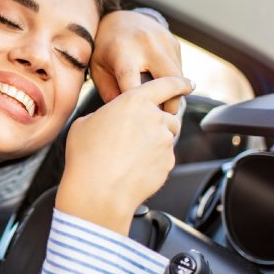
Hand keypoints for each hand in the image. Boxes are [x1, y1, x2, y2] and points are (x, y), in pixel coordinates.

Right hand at [56, 76, 194, 234]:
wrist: (98, 191)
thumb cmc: (87, 156)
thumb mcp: (84, 123)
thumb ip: (105, 115)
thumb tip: (109, 120)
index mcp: (135, 101)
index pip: (167, 84)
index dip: (180, 82)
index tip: (189, 83)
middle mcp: (155, 118)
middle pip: (167, 116)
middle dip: (156, 124)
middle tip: (134, 137)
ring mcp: (164, 142)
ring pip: (166, 138)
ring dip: (154, 143)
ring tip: (129, 156)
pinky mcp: (168, 164)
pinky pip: (163, 159)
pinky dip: (152, 162)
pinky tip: (131, 169)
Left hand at [91, 10, 184, 114]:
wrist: (119, 19)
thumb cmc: (105, 50)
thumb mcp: (98, 69)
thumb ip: (109, 92)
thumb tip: (126, 115)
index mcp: (122, 50)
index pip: (133, 82)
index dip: (137, 103)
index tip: (141, 119)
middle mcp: (146, 43)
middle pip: (168, 80)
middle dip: (170, 103)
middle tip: (164, 118)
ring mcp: (163, 41)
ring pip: (178, 76)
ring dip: (175, 94)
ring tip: (164, 108)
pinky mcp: (174, 43)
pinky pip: (180, 69)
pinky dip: (175, 83)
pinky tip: (163, 89)